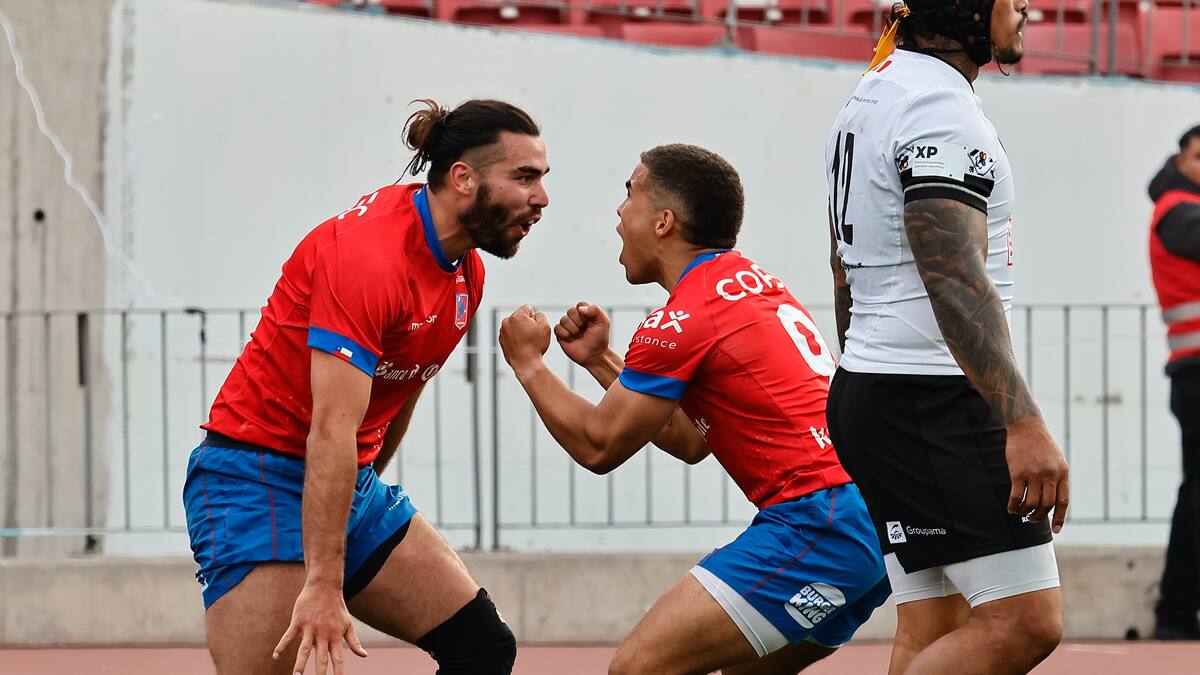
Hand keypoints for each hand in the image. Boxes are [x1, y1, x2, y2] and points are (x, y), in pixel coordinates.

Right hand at [273, 582, 366, 674]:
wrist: (325, 586)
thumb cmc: (337, 607)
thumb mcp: (348, 624)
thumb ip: (354, 642)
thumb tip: (364, 655)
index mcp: (335, 637)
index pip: (338, 658)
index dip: (338, 672)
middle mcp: (323, 634)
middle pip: (321, 657)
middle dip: (320, 673)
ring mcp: (310, 628)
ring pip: (304, 649)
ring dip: (300, 663)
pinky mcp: (298, 622)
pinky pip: (288, 636)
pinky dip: (282, 645)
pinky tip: (276, 656)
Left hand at [499, 305, 551, 374]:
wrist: (526, 364)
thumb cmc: (535, 346)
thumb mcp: (545, 326)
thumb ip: (540, 314)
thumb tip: (534, 315)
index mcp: (516, 316)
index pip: (528, 308)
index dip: (534, 318)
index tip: (535, 328)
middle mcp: (506, 322)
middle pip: (520, 317)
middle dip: (526, 323)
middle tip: (531, 336)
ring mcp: (502, 332)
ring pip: (515, 326)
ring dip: (521, 330)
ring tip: (526, 342)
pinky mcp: (501, 340)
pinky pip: (511, 334)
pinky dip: (516, 338)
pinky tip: (521, 346)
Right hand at [554, 302, 610, 366]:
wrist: (594, 355)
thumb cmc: (600, 339)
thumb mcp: (604, 322)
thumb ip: (595, 310)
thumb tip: (580, 309)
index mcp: (585, 312)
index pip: (580, 305)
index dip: (586, 314)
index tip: (592, 323)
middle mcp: (575, 317)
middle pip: (571, 311)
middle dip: (579, 323)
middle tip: (585, 331)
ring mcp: (567, 325)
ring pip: (564, 320)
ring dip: (573, 330)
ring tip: (579, 336)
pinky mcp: (560, 334)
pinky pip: (557, 328)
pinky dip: (566, 334)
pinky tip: (571, 339)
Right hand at [1005, 417, 1069, 533]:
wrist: (1027, 426)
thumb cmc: (1042, 444)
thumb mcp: (1057, 460)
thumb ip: (1057, 478)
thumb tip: (1053, 499)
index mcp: (1062, 473)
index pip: (1063, 501)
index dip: (1059, 518)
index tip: (1055, 530)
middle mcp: (1050, 475)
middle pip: (1046, 505)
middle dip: (1039, 517)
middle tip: (1032, 519)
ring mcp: (1034, 474)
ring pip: (1031, 503)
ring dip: (1025, 513)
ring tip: (1020, 514)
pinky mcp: (1018, 473)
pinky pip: (1016, 496)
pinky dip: (1013, 506)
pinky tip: (1011, 508)